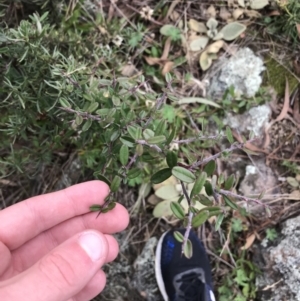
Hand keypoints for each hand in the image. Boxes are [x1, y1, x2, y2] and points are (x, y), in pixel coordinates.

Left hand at [0, 181, 128, 300]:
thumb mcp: (15, 300)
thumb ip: (54, 271)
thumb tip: (96, 241)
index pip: (33, 213)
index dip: (72, 200)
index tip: (104, 191)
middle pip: (50, 235)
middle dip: (87, 226)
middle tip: (120, 218)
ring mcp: (12, 288)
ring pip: (56, 262)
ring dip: (88, 256)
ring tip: (112, 250)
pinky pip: (54, 290)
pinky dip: (77, 285)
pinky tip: (95, 280)